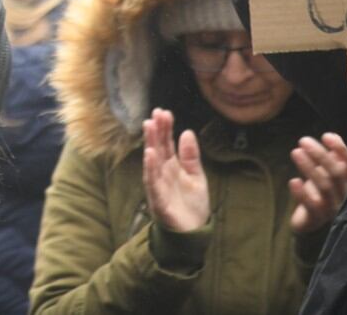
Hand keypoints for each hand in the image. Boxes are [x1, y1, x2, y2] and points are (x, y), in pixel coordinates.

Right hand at [142, 108, 210, 231]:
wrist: (193, 234)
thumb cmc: (192, 205)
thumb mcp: (196, 177)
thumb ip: (191, 157)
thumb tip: (187, 132)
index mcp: (172, 167)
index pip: (166, 143)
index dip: (165, 128)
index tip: (164, 112)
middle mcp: (162, 173)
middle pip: (158, 148)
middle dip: (156, 131)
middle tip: (156, 114)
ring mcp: (159, 186)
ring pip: (153, 162)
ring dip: (150, 144)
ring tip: (150, 127)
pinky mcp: (159, 200)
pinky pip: (153, 182)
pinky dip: (150, 168)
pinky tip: (150, 154)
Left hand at [290, 132, 346, 233]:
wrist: (309, 221)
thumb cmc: (320, 192)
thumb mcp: (326, 172)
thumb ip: (331, 156)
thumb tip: (332, 136)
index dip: (342, 151)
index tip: (327, 136)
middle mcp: (345, 197)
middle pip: (336, 174)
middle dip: (321, 156)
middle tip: (304, 141)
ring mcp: (332, 209)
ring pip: (324, 187)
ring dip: (309, 168)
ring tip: (296, 152)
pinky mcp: (317, 219)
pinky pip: (311, 206)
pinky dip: (302, 193)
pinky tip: (294, 181)